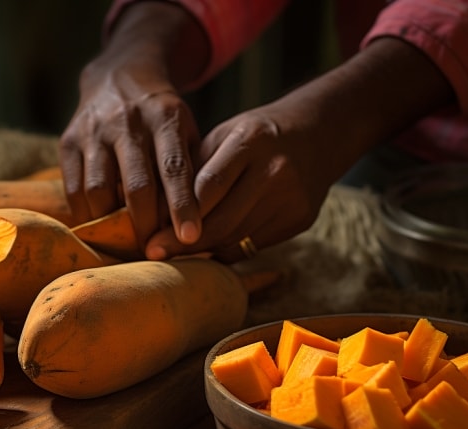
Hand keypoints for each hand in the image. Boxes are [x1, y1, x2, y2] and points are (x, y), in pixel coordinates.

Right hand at [58, 1, 209, 249]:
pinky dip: (87, 216)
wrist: (118, 75)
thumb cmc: (161, 117)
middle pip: (136, 185)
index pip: (175, 168)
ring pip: (99, 191)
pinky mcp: (68, 141)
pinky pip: (73, 190)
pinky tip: (100, 230)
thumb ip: (190, 170)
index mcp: (164, 118)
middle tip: (155, 253)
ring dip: (112, 226)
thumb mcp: (185, 130)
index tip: (190, 238)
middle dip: (146, 226)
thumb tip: (194, 226)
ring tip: (126, 245)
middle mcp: (127, 123)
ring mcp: (93, 132)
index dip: (182, 206)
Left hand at [144, 37, 454, 263]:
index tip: (151, 237)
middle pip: (222, 220)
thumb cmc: (254, 137)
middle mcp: (275, 170)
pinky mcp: (300, 219)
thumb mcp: (222, 137)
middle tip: (155, 253)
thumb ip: (193, 171)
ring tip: (175, 254)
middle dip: (184, 243)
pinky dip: (226, 250)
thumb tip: (154, 214)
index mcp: (250, 141)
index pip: (207, 188)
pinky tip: (207, 250)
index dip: (177, 217)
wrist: (316, 135)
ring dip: (203, 250)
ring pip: (236, 238)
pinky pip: (253, 245)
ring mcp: (292, 197)